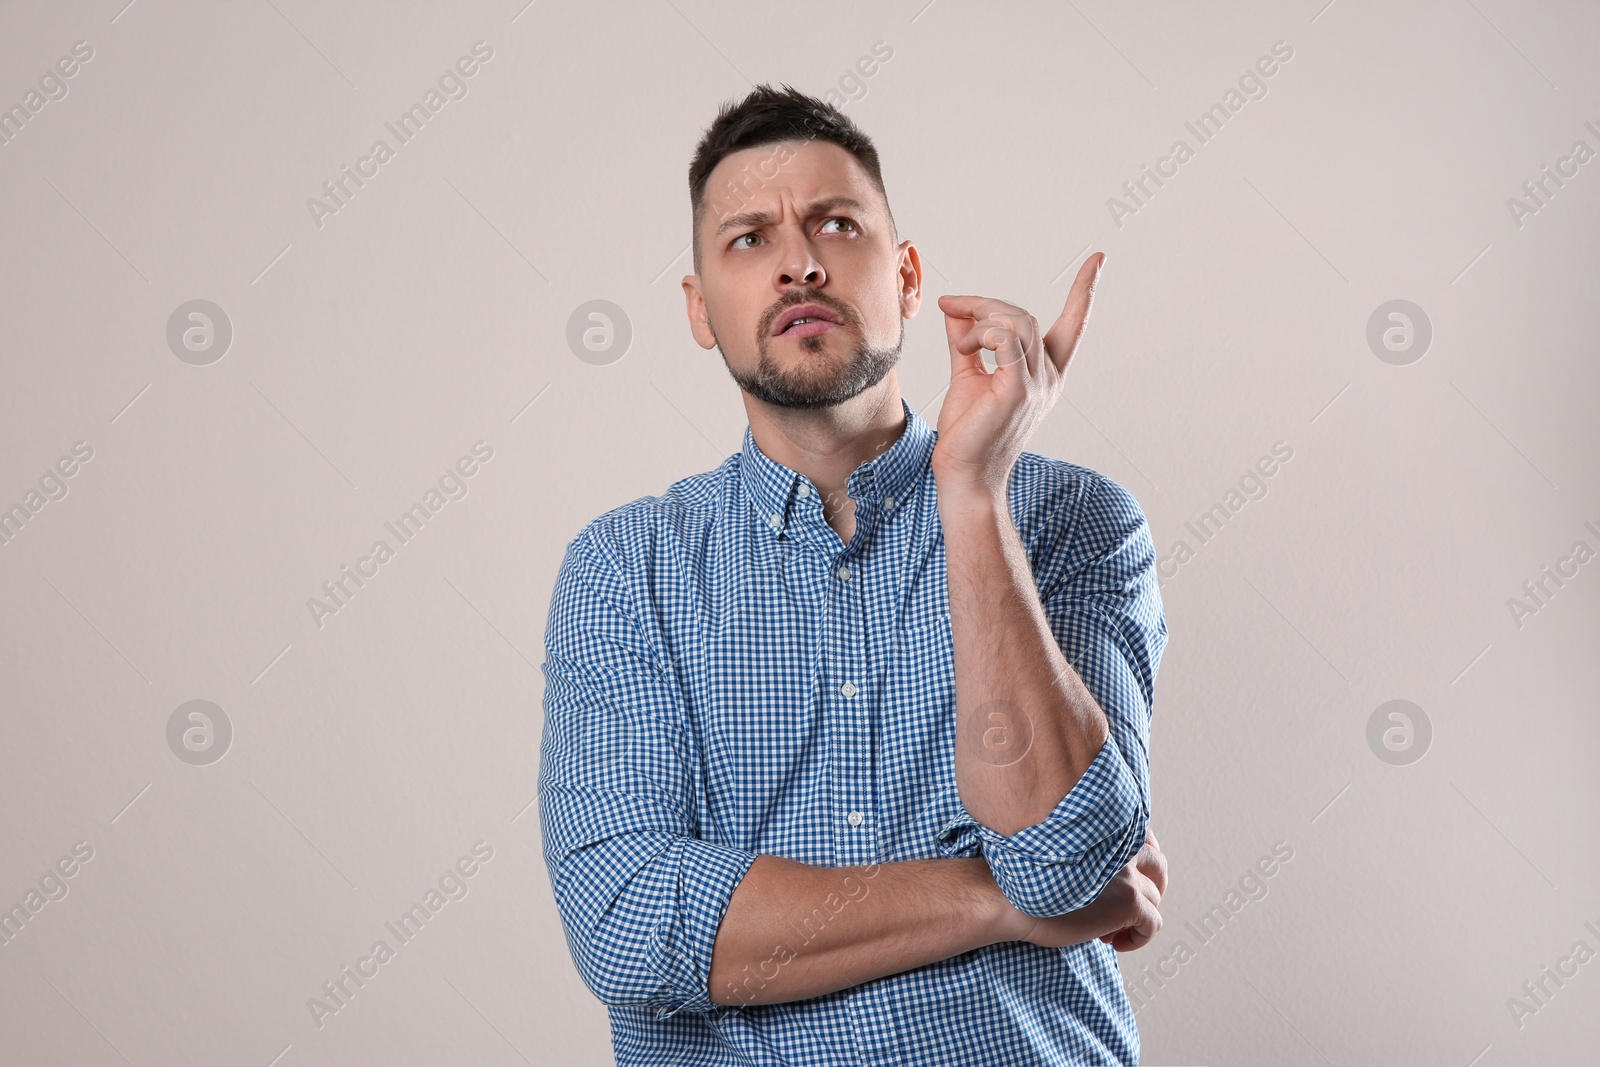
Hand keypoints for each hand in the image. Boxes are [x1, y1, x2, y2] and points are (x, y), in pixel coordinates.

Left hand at [931, 253, 1105, 495]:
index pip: (1072, 326)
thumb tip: (957, 310)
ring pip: (1016, 322)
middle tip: (952, 308)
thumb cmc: (968, 431)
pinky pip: (1006, 340)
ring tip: (959, 343)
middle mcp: (1048, 377)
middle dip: (985, 305)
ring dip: (980, 319)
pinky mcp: (1019, 390)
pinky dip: (982, 334)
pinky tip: (966, 349)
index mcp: (1044, 374)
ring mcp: (1037, 384)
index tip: (1098, 260)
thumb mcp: (968, 375)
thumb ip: (968, 341)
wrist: (963, 474)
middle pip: (1023, 316)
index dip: (1084, 292)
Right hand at [998, 828, 1166, 951]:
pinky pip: (1153, 924)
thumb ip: (1087, 856)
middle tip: (1125, 909)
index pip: (1141, 838)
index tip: (1123, 882)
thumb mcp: (1059, 856)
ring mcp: (1127, 873)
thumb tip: (1105, 880)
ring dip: (1137, 916)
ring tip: (1107, 931)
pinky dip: (1138, 938)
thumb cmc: (1020, 880)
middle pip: (1158, 865)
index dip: (1137, 863)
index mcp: (1102, 830)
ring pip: (1154, 898)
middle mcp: (1119, 845)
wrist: (1005, 897)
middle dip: (1150, 887)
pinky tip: (1112, 943)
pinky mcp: (1129, 901)